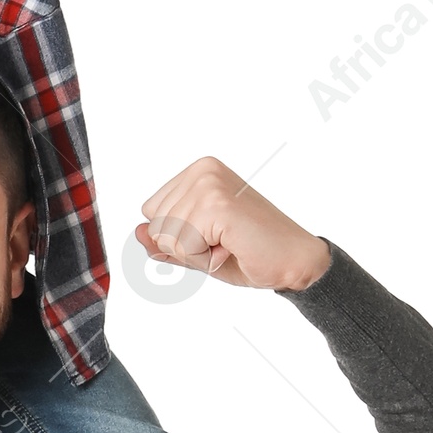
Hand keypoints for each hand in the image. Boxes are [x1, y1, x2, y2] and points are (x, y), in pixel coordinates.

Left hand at [136, 159, 329, 294]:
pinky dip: (204, 258)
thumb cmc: (250, 253)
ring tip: (229, 243)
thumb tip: (137, 232)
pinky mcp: (216, 204)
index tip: (215, 234)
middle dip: (186, 247)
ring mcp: (209, 184)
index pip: (151, 213)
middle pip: (155, 226)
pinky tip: (232, 247)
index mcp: (198, 172)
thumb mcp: (197, 249)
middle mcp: (202, 170)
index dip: (179, 237)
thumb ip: (164, 242)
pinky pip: (182, 247)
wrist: (294, 261)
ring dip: (197, 254)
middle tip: (225, 241)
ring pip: (166, 239)